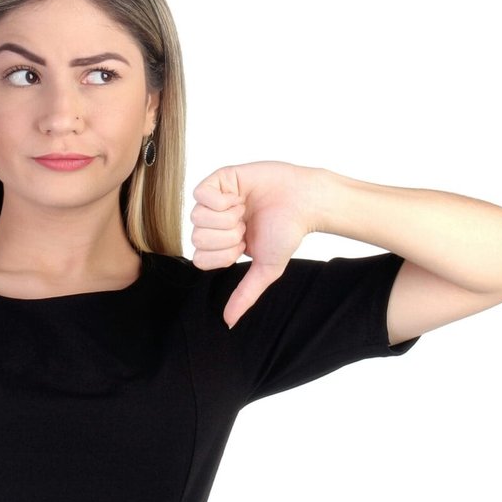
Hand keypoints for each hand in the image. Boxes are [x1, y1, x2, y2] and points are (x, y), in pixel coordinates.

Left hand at [191, 161, 315, 327]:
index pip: (199, 258)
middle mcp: (213, 221)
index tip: (244, 246)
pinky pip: (200, 194)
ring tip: (245, 211)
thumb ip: (245, 294)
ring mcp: (214, 199)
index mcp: (220, 243)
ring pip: (197, 217)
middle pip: (197, 238)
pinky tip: (240, 197)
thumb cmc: (287, 232)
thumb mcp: (265, 269)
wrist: (304, 202)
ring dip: (228, 218)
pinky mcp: (219, 178)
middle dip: (228, 236)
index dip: (223, 255)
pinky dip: (221, 200)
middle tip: (247, 225)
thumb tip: (229, 322)